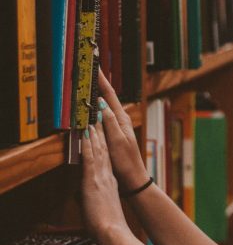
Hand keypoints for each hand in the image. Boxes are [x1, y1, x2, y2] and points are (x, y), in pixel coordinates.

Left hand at [81, 125, 128, 236]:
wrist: (113, 232)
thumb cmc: (107, 227)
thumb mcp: (99, 209)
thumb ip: (90, 200)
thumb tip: (81, 199)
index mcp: (110, 184)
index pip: (105, 160)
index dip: (103, 145)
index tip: (101, 133)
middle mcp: (107, 177)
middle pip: (104, 150)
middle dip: (101, 133)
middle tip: (99, 118)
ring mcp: (101, 177)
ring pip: (98, 150)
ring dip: (95, 133)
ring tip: (93, 119)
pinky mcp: (93, 180)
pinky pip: (90, 157)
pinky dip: (88, 144)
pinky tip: (86, 133)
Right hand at [97, 69, 148, 191]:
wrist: (133, 178)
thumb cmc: (126, 162)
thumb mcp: (117, 141)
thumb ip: (109, 123)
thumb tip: (101, 104)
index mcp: (122, 119)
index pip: (109, 94)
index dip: (101, 79)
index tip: (94, 65)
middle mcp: (120, 119)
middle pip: (107, 96)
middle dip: (98, 81)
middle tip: (88, 67)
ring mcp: (117, 126)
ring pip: (104, 105)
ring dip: (96, 92)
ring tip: (87, 80)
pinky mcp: (112, 133)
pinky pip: (102, 115)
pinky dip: (95, 107)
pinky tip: (90, 105)